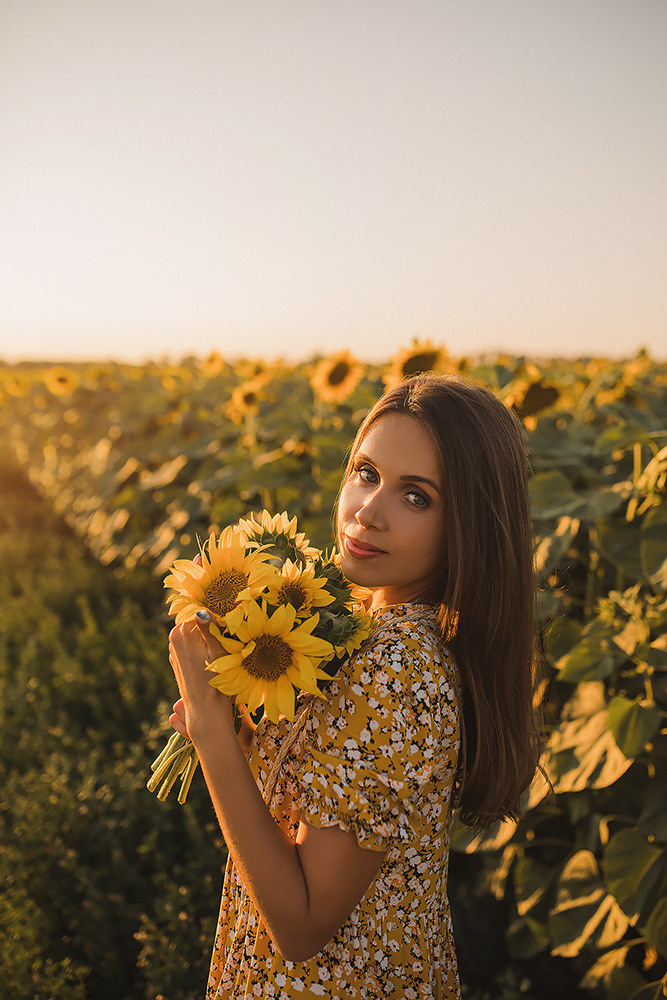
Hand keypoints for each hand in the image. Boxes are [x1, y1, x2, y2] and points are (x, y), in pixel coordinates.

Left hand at [168, 616, 232, 744]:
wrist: (205, 709)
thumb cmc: (215, 679)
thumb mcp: (217, 651)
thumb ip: (209, 628)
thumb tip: (202, 610)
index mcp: (181, 632)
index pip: (202, 613)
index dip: (218, 620)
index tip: (228, 633)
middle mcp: (174, 638)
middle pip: (197, 623)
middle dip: (211, 629)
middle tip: (224, 644)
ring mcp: (174, 650)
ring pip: (195, 634)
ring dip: (207, 639)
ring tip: (217, 654)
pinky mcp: (177, 660)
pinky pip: (191, 646)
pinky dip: (201, 649)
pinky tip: (210, 661)